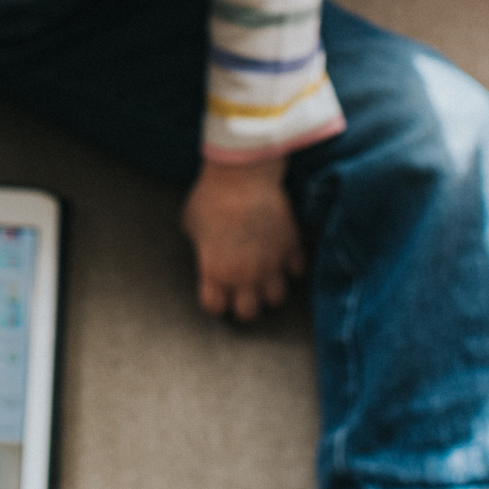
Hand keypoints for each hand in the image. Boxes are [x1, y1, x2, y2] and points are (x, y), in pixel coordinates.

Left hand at [181, 156, 304, 320]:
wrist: (242, 175)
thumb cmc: (211, 196)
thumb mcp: (191, 224)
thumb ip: (201, 245)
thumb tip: (207, 245)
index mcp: (215, 272)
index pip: (215, 307)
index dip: (214, 301)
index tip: (214, 292)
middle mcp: (245, 275)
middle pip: (248, 314)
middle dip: (243, 304)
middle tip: (240, 290)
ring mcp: (271, 263)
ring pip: (276, 299)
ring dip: (268, 290)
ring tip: (263, 277)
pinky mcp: (291, 247)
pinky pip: (297, 270)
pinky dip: (290, 266)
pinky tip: (281, 256)